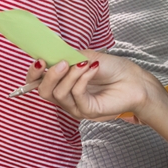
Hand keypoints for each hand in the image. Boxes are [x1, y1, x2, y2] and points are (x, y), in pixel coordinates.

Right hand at [25, 51, 163, 121]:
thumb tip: (52, 56)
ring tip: (83, 64)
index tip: (39, 61)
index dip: (33, 74)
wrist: (134, 80)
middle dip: (49, 75)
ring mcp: (75, 106)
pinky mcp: (87, 111)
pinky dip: (82, 79)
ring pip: (59, 94)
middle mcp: (66, 96)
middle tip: (61, 63)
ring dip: (69, 75)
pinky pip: (76, 95)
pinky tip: (92, 69)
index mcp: (62, 82)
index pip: (38, 82)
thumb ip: (68, 57)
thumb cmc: (112, 68)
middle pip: (44, 91)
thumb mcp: (86, 56)